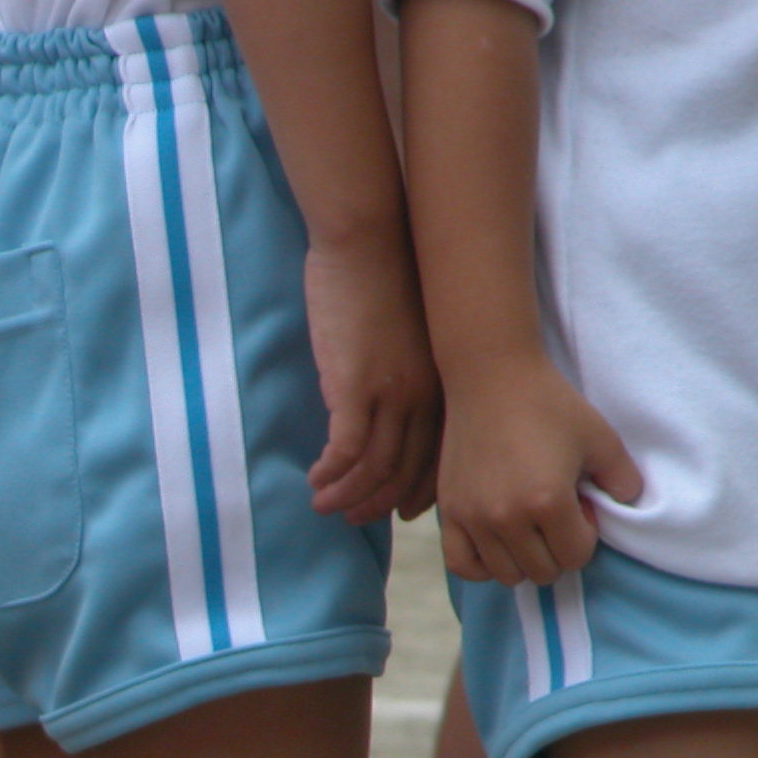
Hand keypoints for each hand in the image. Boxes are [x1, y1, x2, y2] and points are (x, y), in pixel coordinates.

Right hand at [301, 231, 441, 526]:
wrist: (369, 240)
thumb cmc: (387, 277)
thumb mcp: (413, 335)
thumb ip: (409, 373)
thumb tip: (388, 406)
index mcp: (442, 384)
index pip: (437, 459)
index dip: (417, 492)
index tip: (396, 511)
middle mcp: (423, 395)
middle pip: (405, 471)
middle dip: (378, 503)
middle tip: (351, 517)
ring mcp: (390, 393)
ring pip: (374, 467)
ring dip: (348, 495)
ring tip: (324, 505)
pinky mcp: (354, 386)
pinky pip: (346, 449)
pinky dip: (331, 472)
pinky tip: (315, 478)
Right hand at [435, 349, 638, 585]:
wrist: (491, 379)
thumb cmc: (549, 404)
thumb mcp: (601, 439)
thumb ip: (623, 480)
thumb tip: (623, 509)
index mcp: (547, 502)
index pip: (575, 556)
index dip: (587, 536)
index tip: (581, 506)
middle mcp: (506, 518)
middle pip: (542, 572)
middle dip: (558, 550)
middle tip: (556, 516)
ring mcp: (472, 518)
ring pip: (505, 574)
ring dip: (524, 560)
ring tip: (528, 528)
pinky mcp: (449, 512)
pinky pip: (461, 565)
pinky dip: (482, 566)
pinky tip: (497, 546)